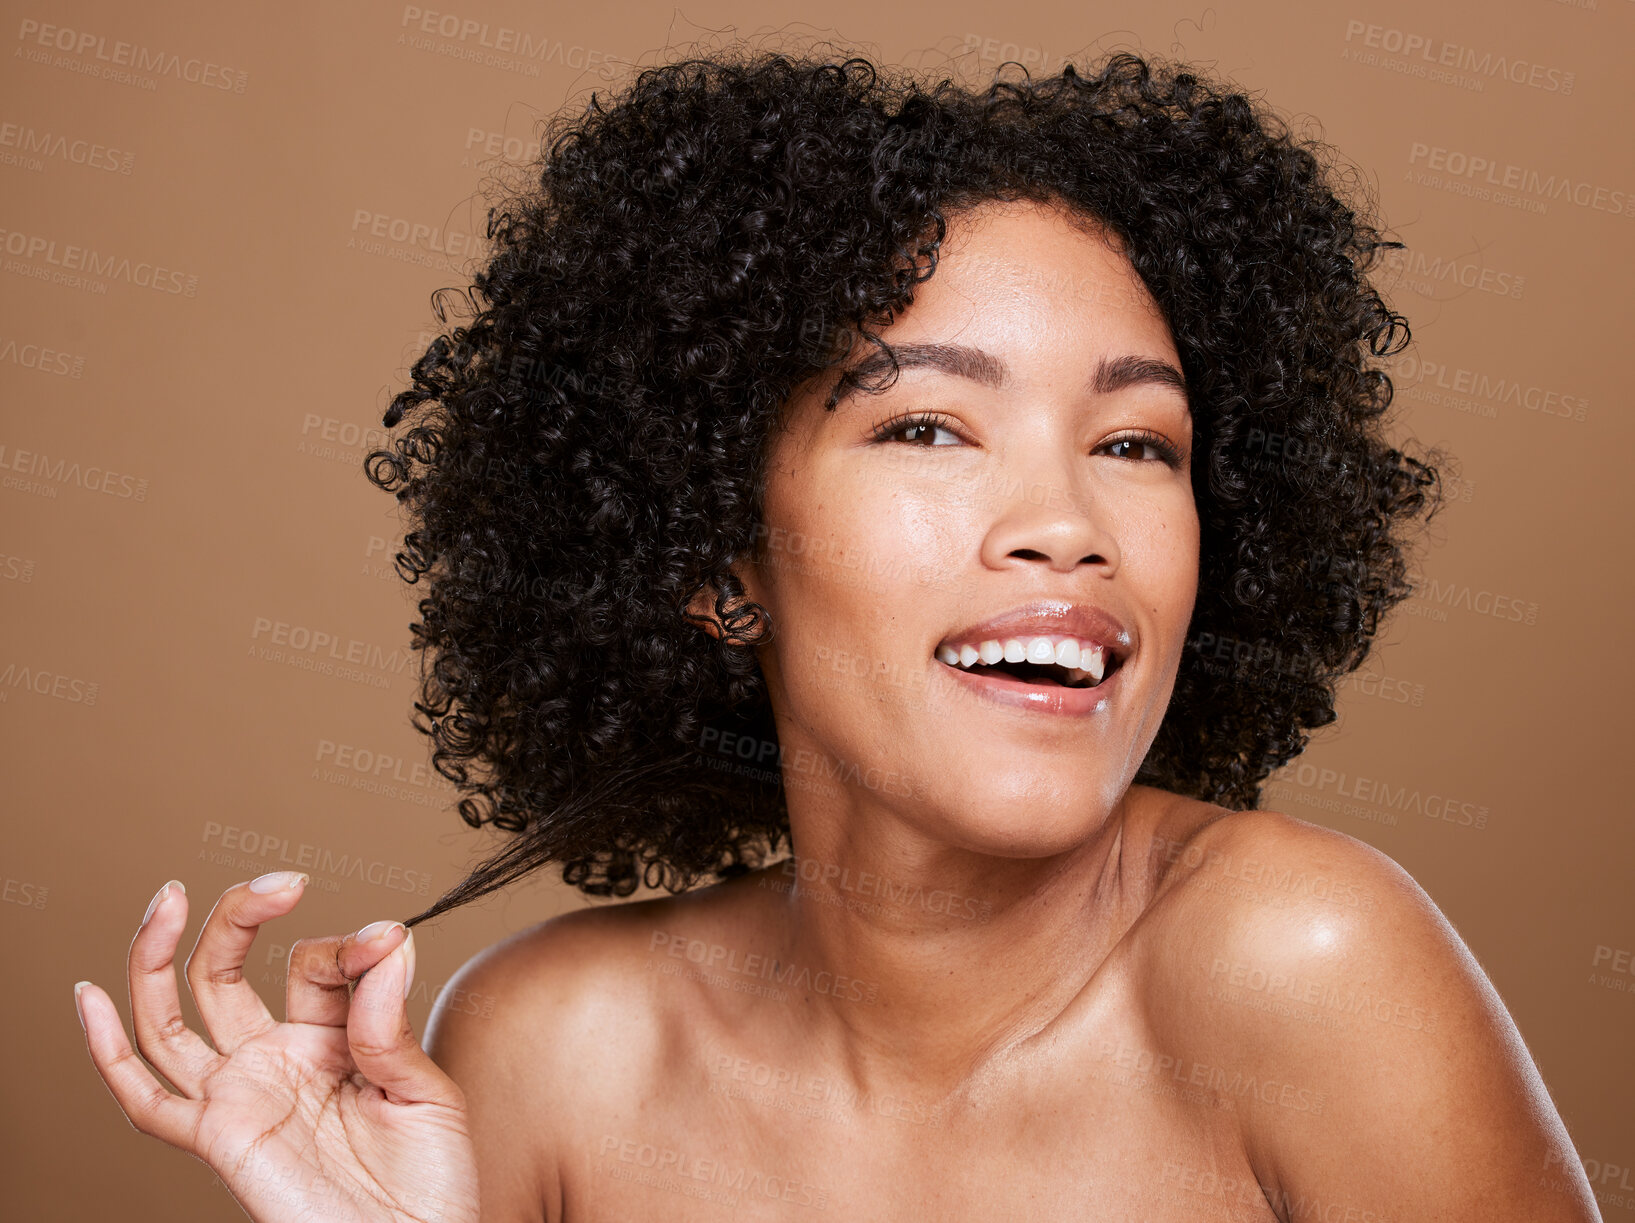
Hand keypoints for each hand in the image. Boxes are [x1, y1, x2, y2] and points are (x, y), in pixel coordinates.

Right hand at [74, 873, 479, 1222]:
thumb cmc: (430, 1182)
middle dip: (240, 916)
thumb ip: (391, 1022)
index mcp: (332, 1038)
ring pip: (174, 1019)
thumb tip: (387, 940)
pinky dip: (108, 1051)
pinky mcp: (218, 1137)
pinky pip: (146, 1099)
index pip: (316, 964)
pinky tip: (91, 997)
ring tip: (168, 898)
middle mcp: (276, 1059)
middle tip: (281, 882)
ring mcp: (241, 1095)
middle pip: (228, 972)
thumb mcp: (424, 1089)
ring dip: (159, 956)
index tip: (389, 937)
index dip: (351, 944)